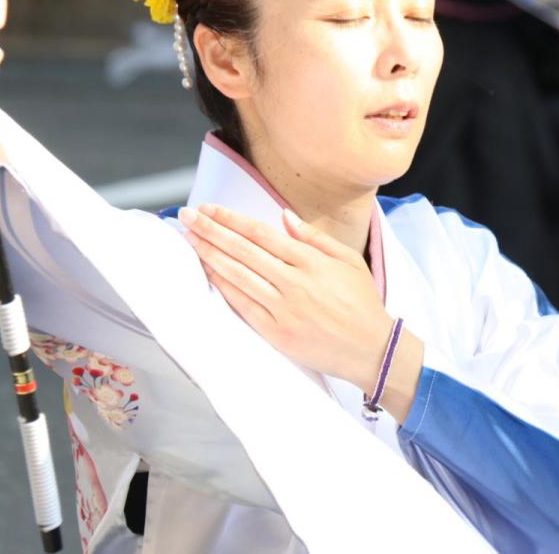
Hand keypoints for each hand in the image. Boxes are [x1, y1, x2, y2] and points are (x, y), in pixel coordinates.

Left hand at [179, 204, 396, 392]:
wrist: (371, 349)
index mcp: (311, 261)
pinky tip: (209, 273)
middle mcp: (293, 282)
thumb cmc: (362, 303)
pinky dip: (224, 287)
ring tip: (190, 240)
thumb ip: (314, 237)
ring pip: (238, 276)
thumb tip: (284, 216)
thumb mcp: (347, 260)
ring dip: (210, 255)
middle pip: (243, 250)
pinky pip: (243, 306)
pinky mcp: (276, 333)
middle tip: (187, 216)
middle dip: (211, 231)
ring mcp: (283, 309)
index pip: (261, 234)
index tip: (209, 209)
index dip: (231, 219)